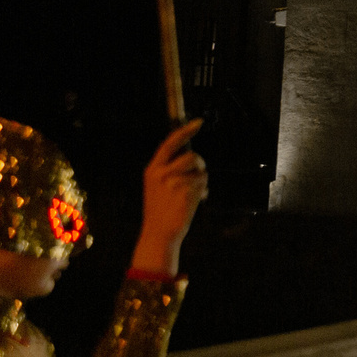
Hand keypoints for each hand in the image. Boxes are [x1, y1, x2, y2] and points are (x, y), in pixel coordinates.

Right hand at [130, 120, 207, 277]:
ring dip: (200, 179)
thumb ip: (171, 171)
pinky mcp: (186, 190)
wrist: (159, 233)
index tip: (198, 122)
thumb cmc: (162, 210)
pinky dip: (203, 190)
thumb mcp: (159, 187)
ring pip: (200, 170)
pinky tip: (193, 201)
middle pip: (191, 155)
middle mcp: (161, 173)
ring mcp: (173, 181)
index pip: (170, 143)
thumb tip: (193, 159)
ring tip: (190, 193)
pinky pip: (203, 181)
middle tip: (197, 173)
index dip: (185, 131)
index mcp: (152, 170)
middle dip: (198, 163)